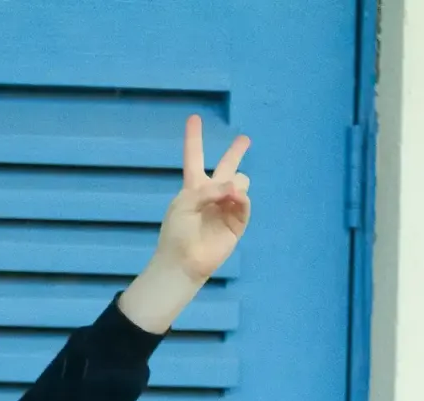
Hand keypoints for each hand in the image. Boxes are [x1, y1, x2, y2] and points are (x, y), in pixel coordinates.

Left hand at [157, 114, 250, 281]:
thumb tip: (236, 187)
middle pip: (226, 167)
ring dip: (235, 183)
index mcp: (193, 187)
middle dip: (235, 153)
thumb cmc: (177, 232)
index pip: (194, 157)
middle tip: (245, 139)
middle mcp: (211, 194)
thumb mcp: (186, 204)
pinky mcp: (237, 221)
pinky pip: (244, 203)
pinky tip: (235, 198)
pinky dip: (240, 198)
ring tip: (226, 194)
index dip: (194, 138)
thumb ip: (209, 190)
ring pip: (240, 182)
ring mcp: (226, 207)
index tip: (194, 117)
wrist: (184, 261)